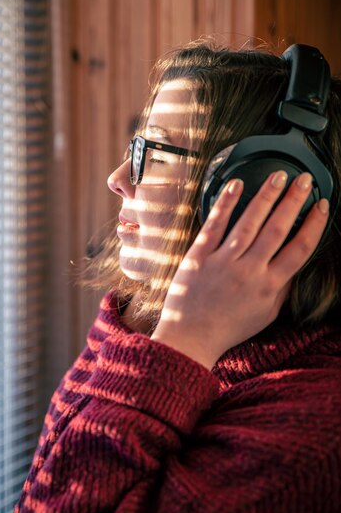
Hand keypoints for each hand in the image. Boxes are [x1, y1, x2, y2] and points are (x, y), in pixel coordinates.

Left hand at [151, 171, 329, 368]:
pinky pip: (216, 224)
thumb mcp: (266, 314)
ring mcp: (223, 262)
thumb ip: (283, 288)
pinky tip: (237, 185)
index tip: (321, 205)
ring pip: (250, 222)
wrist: (190, 336)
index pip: (299, 249)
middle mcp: (249, 272)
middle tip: (304, 180)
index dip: (314, 225)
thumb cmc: (228, 326)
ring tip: (279, 176)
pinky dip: (227, 203)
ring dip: (267, 196)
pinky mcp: (200, 255)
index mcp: (269, 286)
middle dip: (294, 201)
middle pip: (277, 229)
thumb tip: (296, 263)